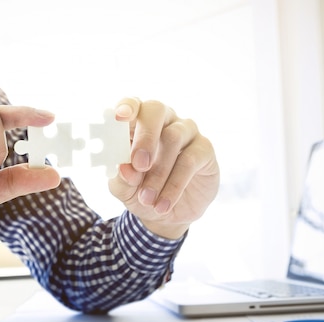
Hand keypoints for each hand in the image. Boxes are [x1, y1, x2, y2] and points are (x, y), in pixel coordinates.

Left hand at [109, 98, 219, 238]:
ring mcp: (186, 132)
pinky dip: (174, 186)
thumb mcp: (124, 189)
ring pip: (173, 138)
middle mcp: (164, 120)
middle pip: (156, 110)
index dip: (127, 106)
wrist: (167, 215)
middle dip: (145, 137)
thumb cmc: (140, 192)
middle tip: (139, 165)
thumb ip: (120, 177)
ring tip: (146, 199)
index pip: (133, 103)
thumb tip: (125, 168)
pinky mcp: (204, 149)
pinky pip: (190, 160)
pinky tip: (163, 204)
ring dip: (158, 173)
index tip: (119, 117)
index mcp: (138, 123)